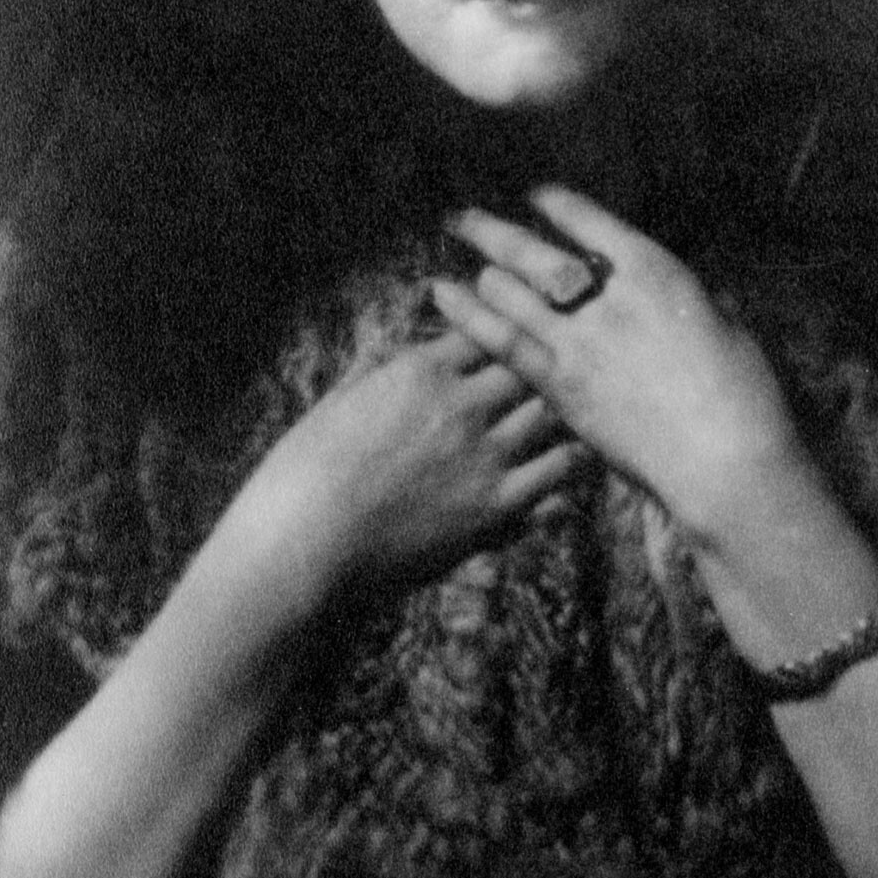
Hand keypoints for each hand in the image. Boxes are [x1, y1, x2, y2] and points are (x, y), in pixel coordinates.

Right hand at [226, 326, 585, 610]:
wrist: (301, 548)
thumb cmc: (302, 476)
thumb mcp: (335, 403)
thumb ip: (372, 370)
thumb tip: (385, 346)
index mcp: (419, 369)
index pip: (487, 328)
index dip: (503, 331)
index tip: (514, 338)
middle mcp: (459, 403)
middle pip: (530, 363)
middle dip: (541, 367)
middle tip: (560, 372)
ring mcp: (482, 454)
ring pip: (552, 412)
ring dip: (561, 412)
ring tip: (576, 413)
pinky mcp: (495, 508)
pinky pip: (558, 473)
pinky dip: (570, 464)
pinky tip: (575, 463)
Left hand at [432, 185, 801, 546]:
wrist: (726, 460)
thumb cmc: (745, 392)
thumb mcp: (726, 324)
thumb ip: (687, 301)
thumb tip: (675, 292)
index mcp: (655, 271)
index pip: (590, 222)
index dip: (557, 204)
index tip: (536, 196)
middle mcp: (608, 298)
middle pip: (535, 252)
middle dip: (492, 231)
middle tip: (462, 218)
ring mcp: (579, 343)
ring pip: (510, 292)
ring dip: (481, 271)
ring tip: (452, 259)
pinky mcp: (562, 387)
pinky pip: (503, 342)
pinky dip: (472, 316)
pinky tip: (447, 298)